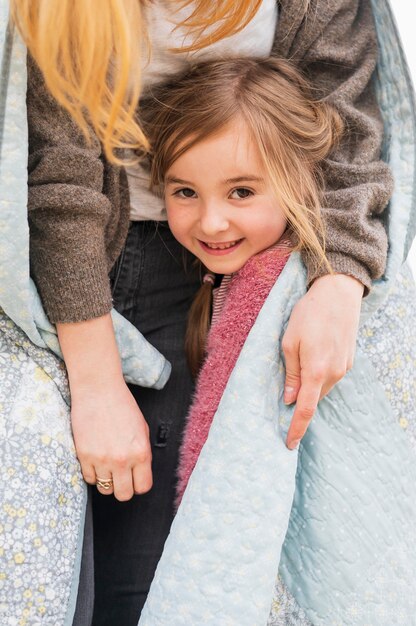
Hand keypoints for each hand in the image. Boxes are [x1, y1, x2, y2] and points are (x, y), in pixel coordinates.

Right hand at [70, 378, 151, 500]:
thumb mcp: (142, 429)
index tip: (134, 479)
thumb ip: (142, 453)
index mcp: (141, 452)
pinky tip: (95, 459)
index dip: (138, 484)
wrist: (98, 390)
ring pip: (105, 489)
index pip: (143, 487)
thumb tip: (139, 472)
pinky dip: (92, 473)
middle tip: (120, 476)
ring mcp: (102, 460)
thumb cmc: (121, 405)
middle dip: (122, 487)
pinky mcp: (84, 456)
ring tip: (106, 464)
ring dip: (106, 480)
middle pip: (123, 495)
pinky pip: (89, 479)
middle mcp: (122, 460)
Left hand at [282, 273, 363, 449]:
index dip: (296, 429)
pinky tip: (312, 357)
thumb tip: (290, 399)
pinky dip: (319, 375)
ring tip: (298, 366)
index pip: (305, 410)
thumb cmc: (309, 315)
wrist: (338, 293)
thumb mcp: (289, 343)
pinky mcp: (349, 360)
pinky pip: (330, 376)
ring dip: (309, 386)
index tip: (289, 444)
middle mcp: (333, 374)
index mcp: (316, 372)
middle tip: (284, 393)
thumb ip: (291, 374)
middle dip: (300, 402)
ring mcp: (344, 367)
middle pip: (313, 399)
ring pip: (322, 388)